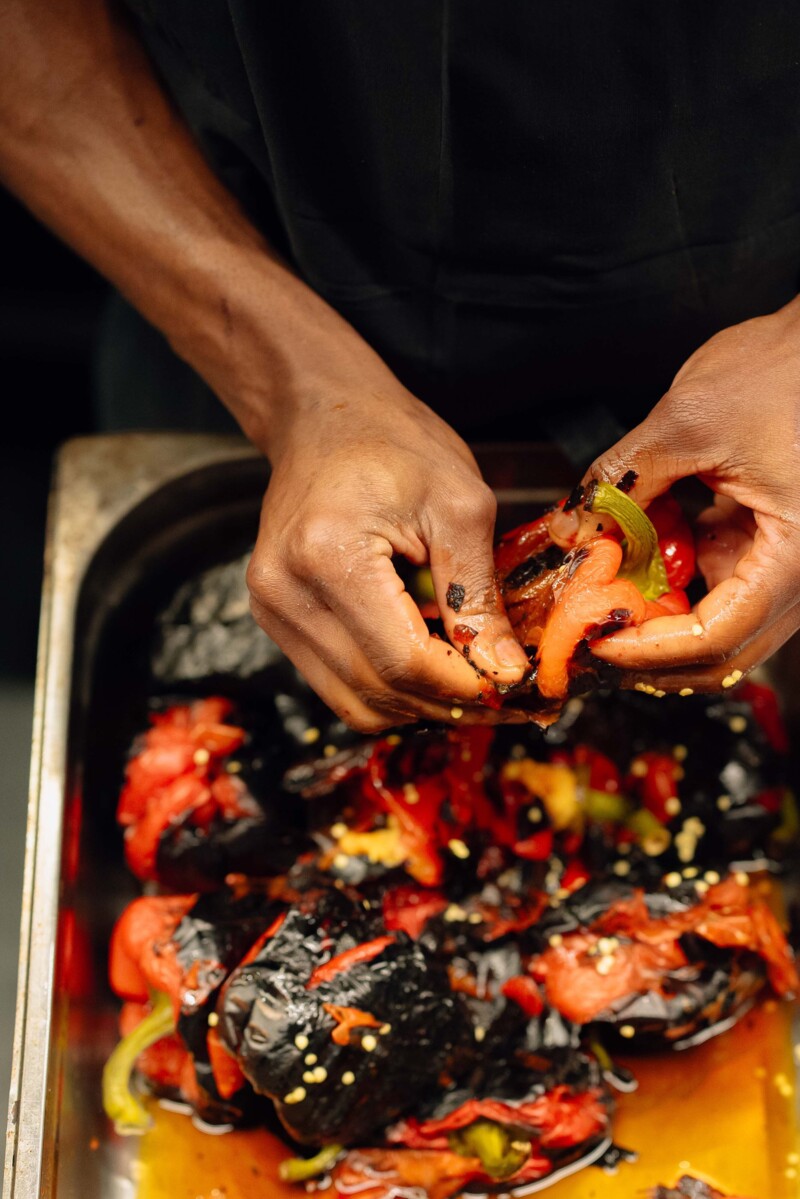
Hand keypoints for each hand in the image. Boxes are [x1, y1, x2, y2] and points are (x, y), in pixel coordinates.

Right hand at [247, 378, 529, 731]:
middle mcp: (284, 591)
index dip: (466, 687)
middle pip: (377, 690)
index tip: (515, 688)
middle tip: (505, 697)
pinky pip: (337, 684)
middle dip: (449, 703)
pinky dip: (388, 688)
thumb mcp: (459, 504)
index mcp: (328, 554)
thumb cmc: (393, 443)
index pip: (403, 660)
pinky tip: (426, 661)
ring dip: (418, 705)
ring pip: (354, 702)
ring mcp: (271, 609)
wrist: (325, 416)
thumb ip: (479, 595)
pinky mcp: (275, 618)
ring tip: (468, 679)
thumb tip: (506, 672)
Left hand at [559, 296, 799, 692]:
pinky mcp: (772, 540)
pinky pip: (723, 585)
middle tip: (592, 639)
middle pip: (725, 653)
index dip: (649, 651)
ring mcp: (788, 560)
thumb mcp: (688, 421)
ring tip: (605, 599)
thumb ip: (622, 483)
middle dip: (653, 654)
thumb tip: (571, 527)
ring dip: (663, 623)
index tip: (597, 644)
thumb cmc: (786, 367)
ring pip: (723, 626)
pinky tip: (638, 559)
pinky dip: (677, 583)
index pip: (718, 638)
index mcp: (797, 554)